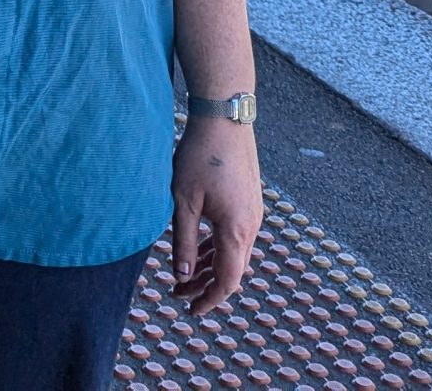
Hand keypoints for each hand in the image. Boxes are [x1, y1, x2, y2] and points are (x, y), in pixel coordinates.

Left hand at [167, 118, 263, 314]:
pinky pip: (235, 235)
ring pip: (234, 252)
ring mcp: (252, 212)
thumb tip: (182, 277)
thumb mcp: (184, 202)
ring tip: (184, 276)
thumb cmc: (199, 157)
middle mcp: (251, 225)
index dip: (210, 300)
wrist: (225, 119)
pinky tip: (199, 250)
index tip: (191, 311)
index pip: (228, 280)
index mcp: (237, 230)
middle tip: (178, 295)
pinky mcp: (248, 200)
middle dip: (206, 286)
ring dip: (210, 266)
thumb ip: (184, 242)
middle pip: (232, 269)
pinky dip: (218, 248)